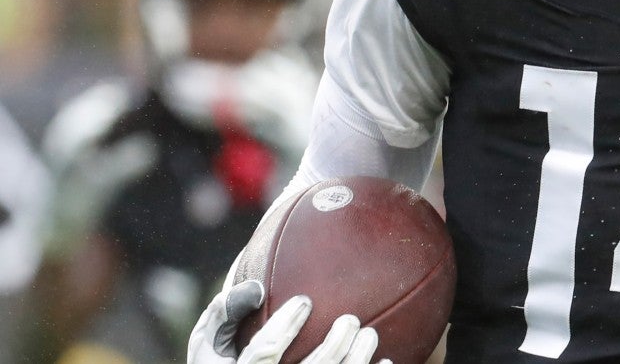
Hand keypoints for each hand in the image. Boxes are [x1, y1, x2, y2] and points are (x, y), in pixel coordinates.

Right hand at [188, 280, 387, 363]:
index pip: (264, 354)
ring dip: (358, 360)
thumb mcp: (207, 346)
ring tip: (369, 335)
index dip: (285, 326)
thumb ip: (224, 314)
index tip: (305, 301)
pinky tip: (387, 361)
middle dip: (336, 346)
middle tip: (350, 320)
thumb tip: (258, 287)